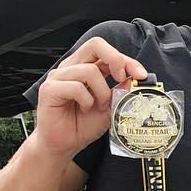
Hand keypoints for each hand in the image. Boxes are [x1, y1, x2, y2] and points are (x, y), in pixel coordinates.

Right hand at [35, 37, 148, 158]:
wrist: (63, 145)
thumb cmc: (82, 125)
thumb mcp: (109, 107)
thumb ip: (120, 92)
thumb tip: (135, 80)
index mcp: (84, 67)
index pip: (106, 51)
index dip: (126, 60)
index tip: (140, 75)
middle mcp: (71, 68)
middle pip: (95, 45)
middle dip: (115, 60)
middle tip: (122, 79)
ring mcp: (58, 77)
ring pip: (89, 71)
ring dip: (101, 92)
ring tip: (98, 106)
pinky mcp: (49, 89)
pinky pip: (76, 87)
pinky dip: (86, 101)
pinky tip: (84, 110)